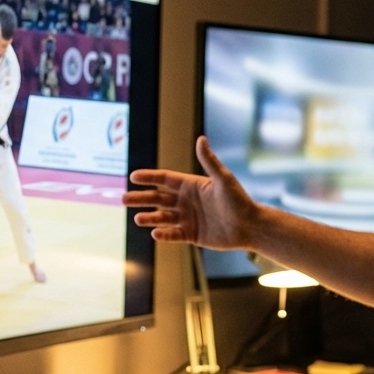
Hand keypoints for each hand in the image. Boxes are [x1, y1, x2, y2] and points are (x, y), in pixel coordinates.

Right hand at [122, 136, 258, 249]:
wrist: (250, 227)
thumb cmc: (239, 201)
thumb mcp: (223, 179)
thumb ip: (209, 161)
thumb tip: (201, 138)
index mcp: (191, 185)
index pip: (165, 179)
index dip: (149, 177)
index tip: (133, 176)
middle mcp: (187, 201)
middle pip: (157, 198)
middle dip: (140, 198)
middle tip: (123, 199)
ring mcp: (188, 218)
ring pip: (162, 217)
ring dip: (149, 217)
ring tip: (137, 218)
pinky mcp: (192, 235)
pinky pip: (173, 234)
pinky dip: (163, 234)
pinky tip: (155, 233)